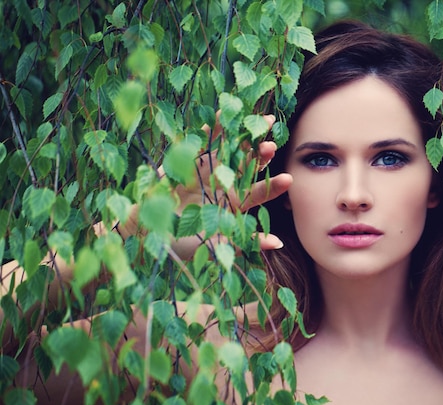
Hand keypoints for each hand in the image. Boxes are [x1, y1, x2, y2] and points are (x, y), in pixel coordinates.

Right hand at [168, 113, 291, 256]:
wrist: (148, 233)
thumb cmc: (183, 244)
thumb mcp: (217, 246)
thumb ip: (246, 241)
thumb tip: (278, 242)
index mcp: (236, 203)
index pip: (259, 192)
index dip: (273, 186)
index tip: (288, 179)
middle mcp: (227, 182)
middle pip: (249, 165)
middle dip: (262, 154)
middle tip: (273, 144)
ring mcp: (209, 169)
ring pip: (232, 149)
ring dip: (245, 136)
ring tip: (261, 122)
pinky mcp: (189, 159)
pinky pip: (203, 141)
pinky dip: (212, 128)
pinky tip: (223, 115)